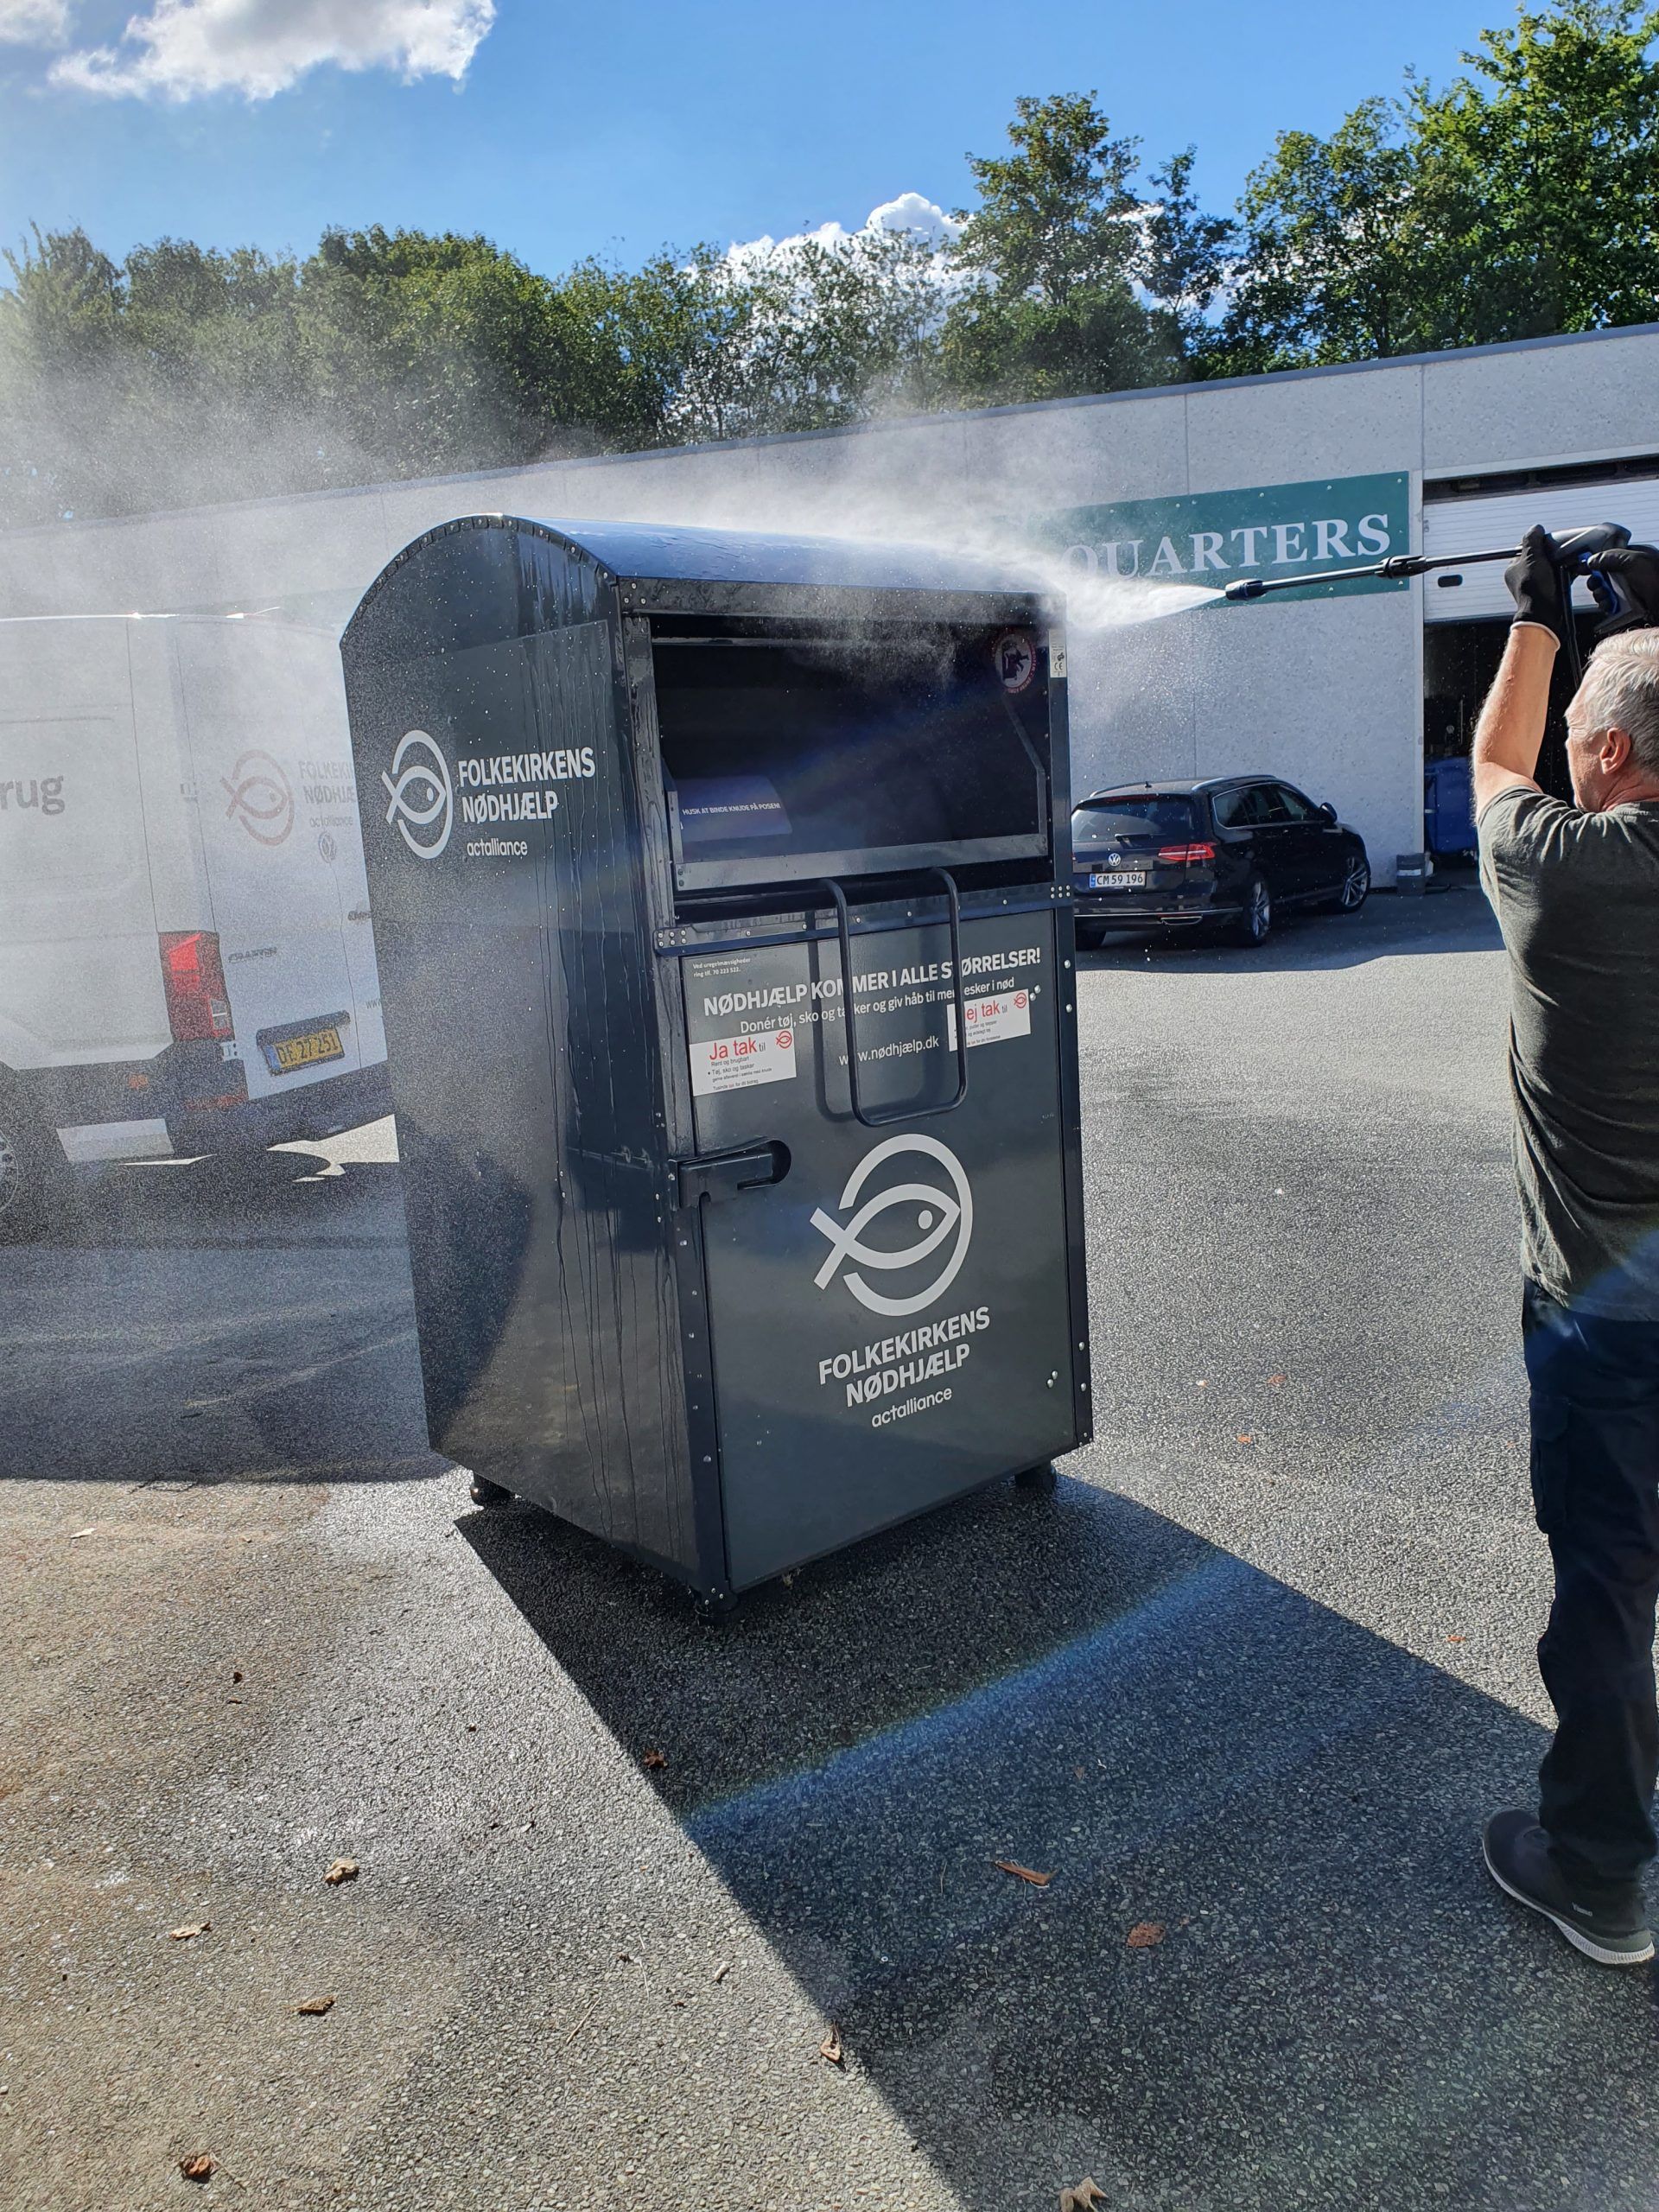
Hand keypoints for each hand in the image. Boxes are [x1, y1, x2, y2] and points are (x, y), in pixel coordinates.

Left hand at [1503, 524, 1567, 644]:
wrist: (1545, 614)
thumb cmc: (1534, 589)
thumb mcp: (1532, 558)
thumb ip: (1532, 541)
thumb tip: (1536, 528)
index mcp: (1513, 568)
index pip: (1526, 548)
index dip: (1539, 544)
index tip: (1548, 543)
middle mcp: (1522, 576)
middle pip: (1540, 556)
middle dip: (1552, 554)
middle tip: (1558, 555)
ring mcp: (1534, 584)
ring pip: (1550, 566)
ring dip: (1560, 563)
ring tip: (1565, 564)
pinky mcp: (1547, 590)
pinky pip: (1558, 576)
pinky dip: (1565, 573)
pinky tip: (1570, 571)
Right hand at [1585, 544, 1658, 638]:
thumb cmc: (1657, 577)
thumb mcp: (1633, 560)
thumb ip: (1610, 557)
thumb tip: (1592, 560)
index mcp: (1632, 559)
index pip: (1608, 558)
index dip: (1595, 562)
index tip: (1582, 566)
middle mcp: (1630, 574)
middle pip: (1603, 577)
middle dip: (1596, 581)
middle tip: (1597, 583)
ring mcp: (1629, 590)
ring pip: (1605, 592)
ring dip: (1600, 595)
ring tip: (1604, 595)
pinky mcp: (1628, 606)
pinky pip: (1610, 606)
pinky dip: (1606, 606)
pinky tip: (1609, 605)